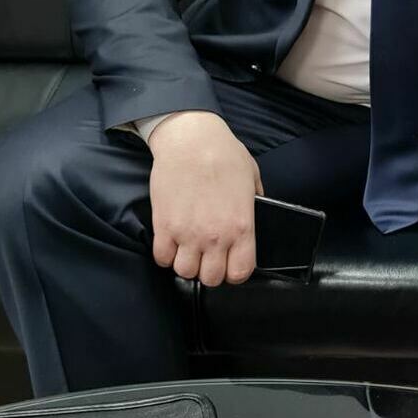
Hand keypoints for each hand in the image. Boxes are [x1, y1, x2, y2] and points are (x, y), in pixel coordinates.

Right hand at [148, 111, 263, 286]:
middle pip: (211, 278)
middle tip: (207, 254)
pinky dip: (166, 254)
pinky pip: (162, 258)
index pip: (240, 272)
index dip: (235, 271)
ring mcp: (188, 233)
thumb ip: (255, 202)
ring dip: (186, 262)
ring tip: (188, 247)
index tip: (230, 262)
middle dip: (210, 269)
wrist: (191, 139)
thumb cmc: (222, 153)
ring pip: (185, 272)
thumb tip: (256, 216)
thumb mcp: (252, 177)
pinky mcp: (164, 226)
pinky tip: (171, 241)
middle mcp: (215, 236)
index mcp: (241, 226)